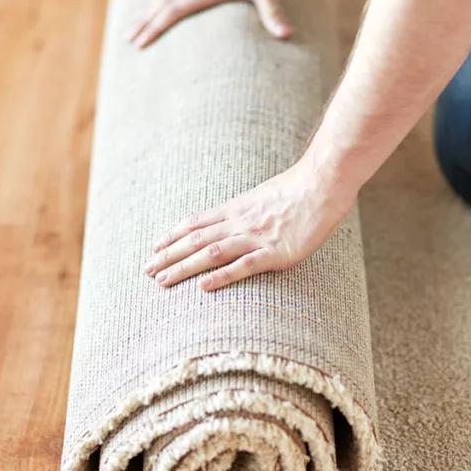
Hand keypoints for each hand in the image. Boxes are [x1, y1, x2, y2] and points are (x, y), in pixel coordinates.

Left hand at [144, 161, 354, 290]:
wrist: (323, 183)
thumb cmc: (300, 189)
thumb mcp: (265, 195)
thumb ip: (248, 209)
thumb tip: (236, 218)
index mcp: (237, 209)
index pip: (196, 223)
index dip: (172, 235)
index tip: (154, 247)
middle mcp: (240, 222)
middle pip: (195, 240)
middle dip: (168, 255)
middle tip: (146, 270)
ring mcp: (257, 237)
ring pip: (211, 253)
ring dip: (183, 268)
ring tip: (162, 281)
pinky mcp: (276, 252)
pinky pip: (243, 266)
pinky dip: (222, 277)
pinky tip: (204, 287)